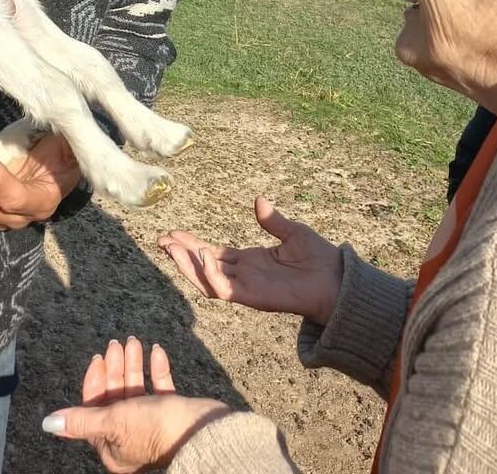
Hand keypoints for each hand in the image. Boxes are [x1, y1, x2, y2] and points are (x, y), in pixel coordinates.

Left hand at [42, 337, 228, 472]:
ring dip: (134, 364)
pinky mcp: (172, 411)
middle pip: (115, 395)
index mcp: (111, 444)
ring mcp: (151, 423)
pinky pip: (161, 387)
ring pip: (137, 388)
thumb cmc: (155, 429)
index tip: (98, 358)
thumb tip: (47, 423)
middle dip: (115, 368)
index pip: (93, 408)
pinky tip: (157, 351)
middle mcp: (129, 435)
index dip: (94, 382)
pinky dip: (157, 369)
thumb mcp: (113, 422)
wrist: (202, 431)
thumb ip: (81, 420)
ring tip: (134, 341)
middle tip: (115, 344)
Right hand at [159, 195, 343, 325]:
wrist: (336, 281)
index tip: (172, 233)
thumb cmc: (318, 259)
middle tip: (160, 240)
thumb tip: (259, 199)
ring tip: (169, 247)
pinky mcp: (252, 297)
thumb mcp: (292, 232)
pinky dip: (211, 274)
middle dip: (180, 254)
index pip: (213, 253)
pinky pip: (225, 288)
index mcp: (250, 261)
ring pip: (206, 279)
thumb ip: (273, 220)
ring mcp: (246, 287)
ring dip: (186, 265)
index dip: (192, 245)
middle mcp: (243, 275)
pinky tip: (203, 255)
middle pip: (203, 266)